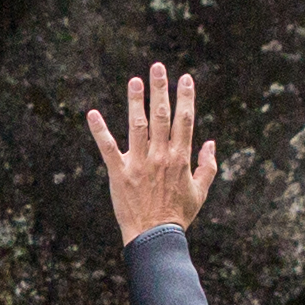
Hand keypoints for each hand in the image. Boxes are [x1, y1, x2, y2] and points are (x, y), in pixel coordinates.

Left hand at [83, 63, 221, 244]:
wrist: (155, 237)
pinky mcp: (119, 173)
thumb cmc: (178, 215)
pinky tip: (92, 114)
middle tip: (158, 67)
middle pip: (162, 116)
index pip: (185, 120)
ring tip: (134, 81)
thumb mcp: (200, 191)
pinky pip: (108, 148)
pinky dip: (99, 131)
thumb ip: (207, 165)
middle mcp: (161, 156)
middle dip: (160, 89)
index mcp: (181, 158)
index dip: (186, 97)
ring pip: (138, 126)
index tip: (186, 79)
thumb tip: (212, 143)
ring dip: (136, 101)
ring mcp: (139, 163)